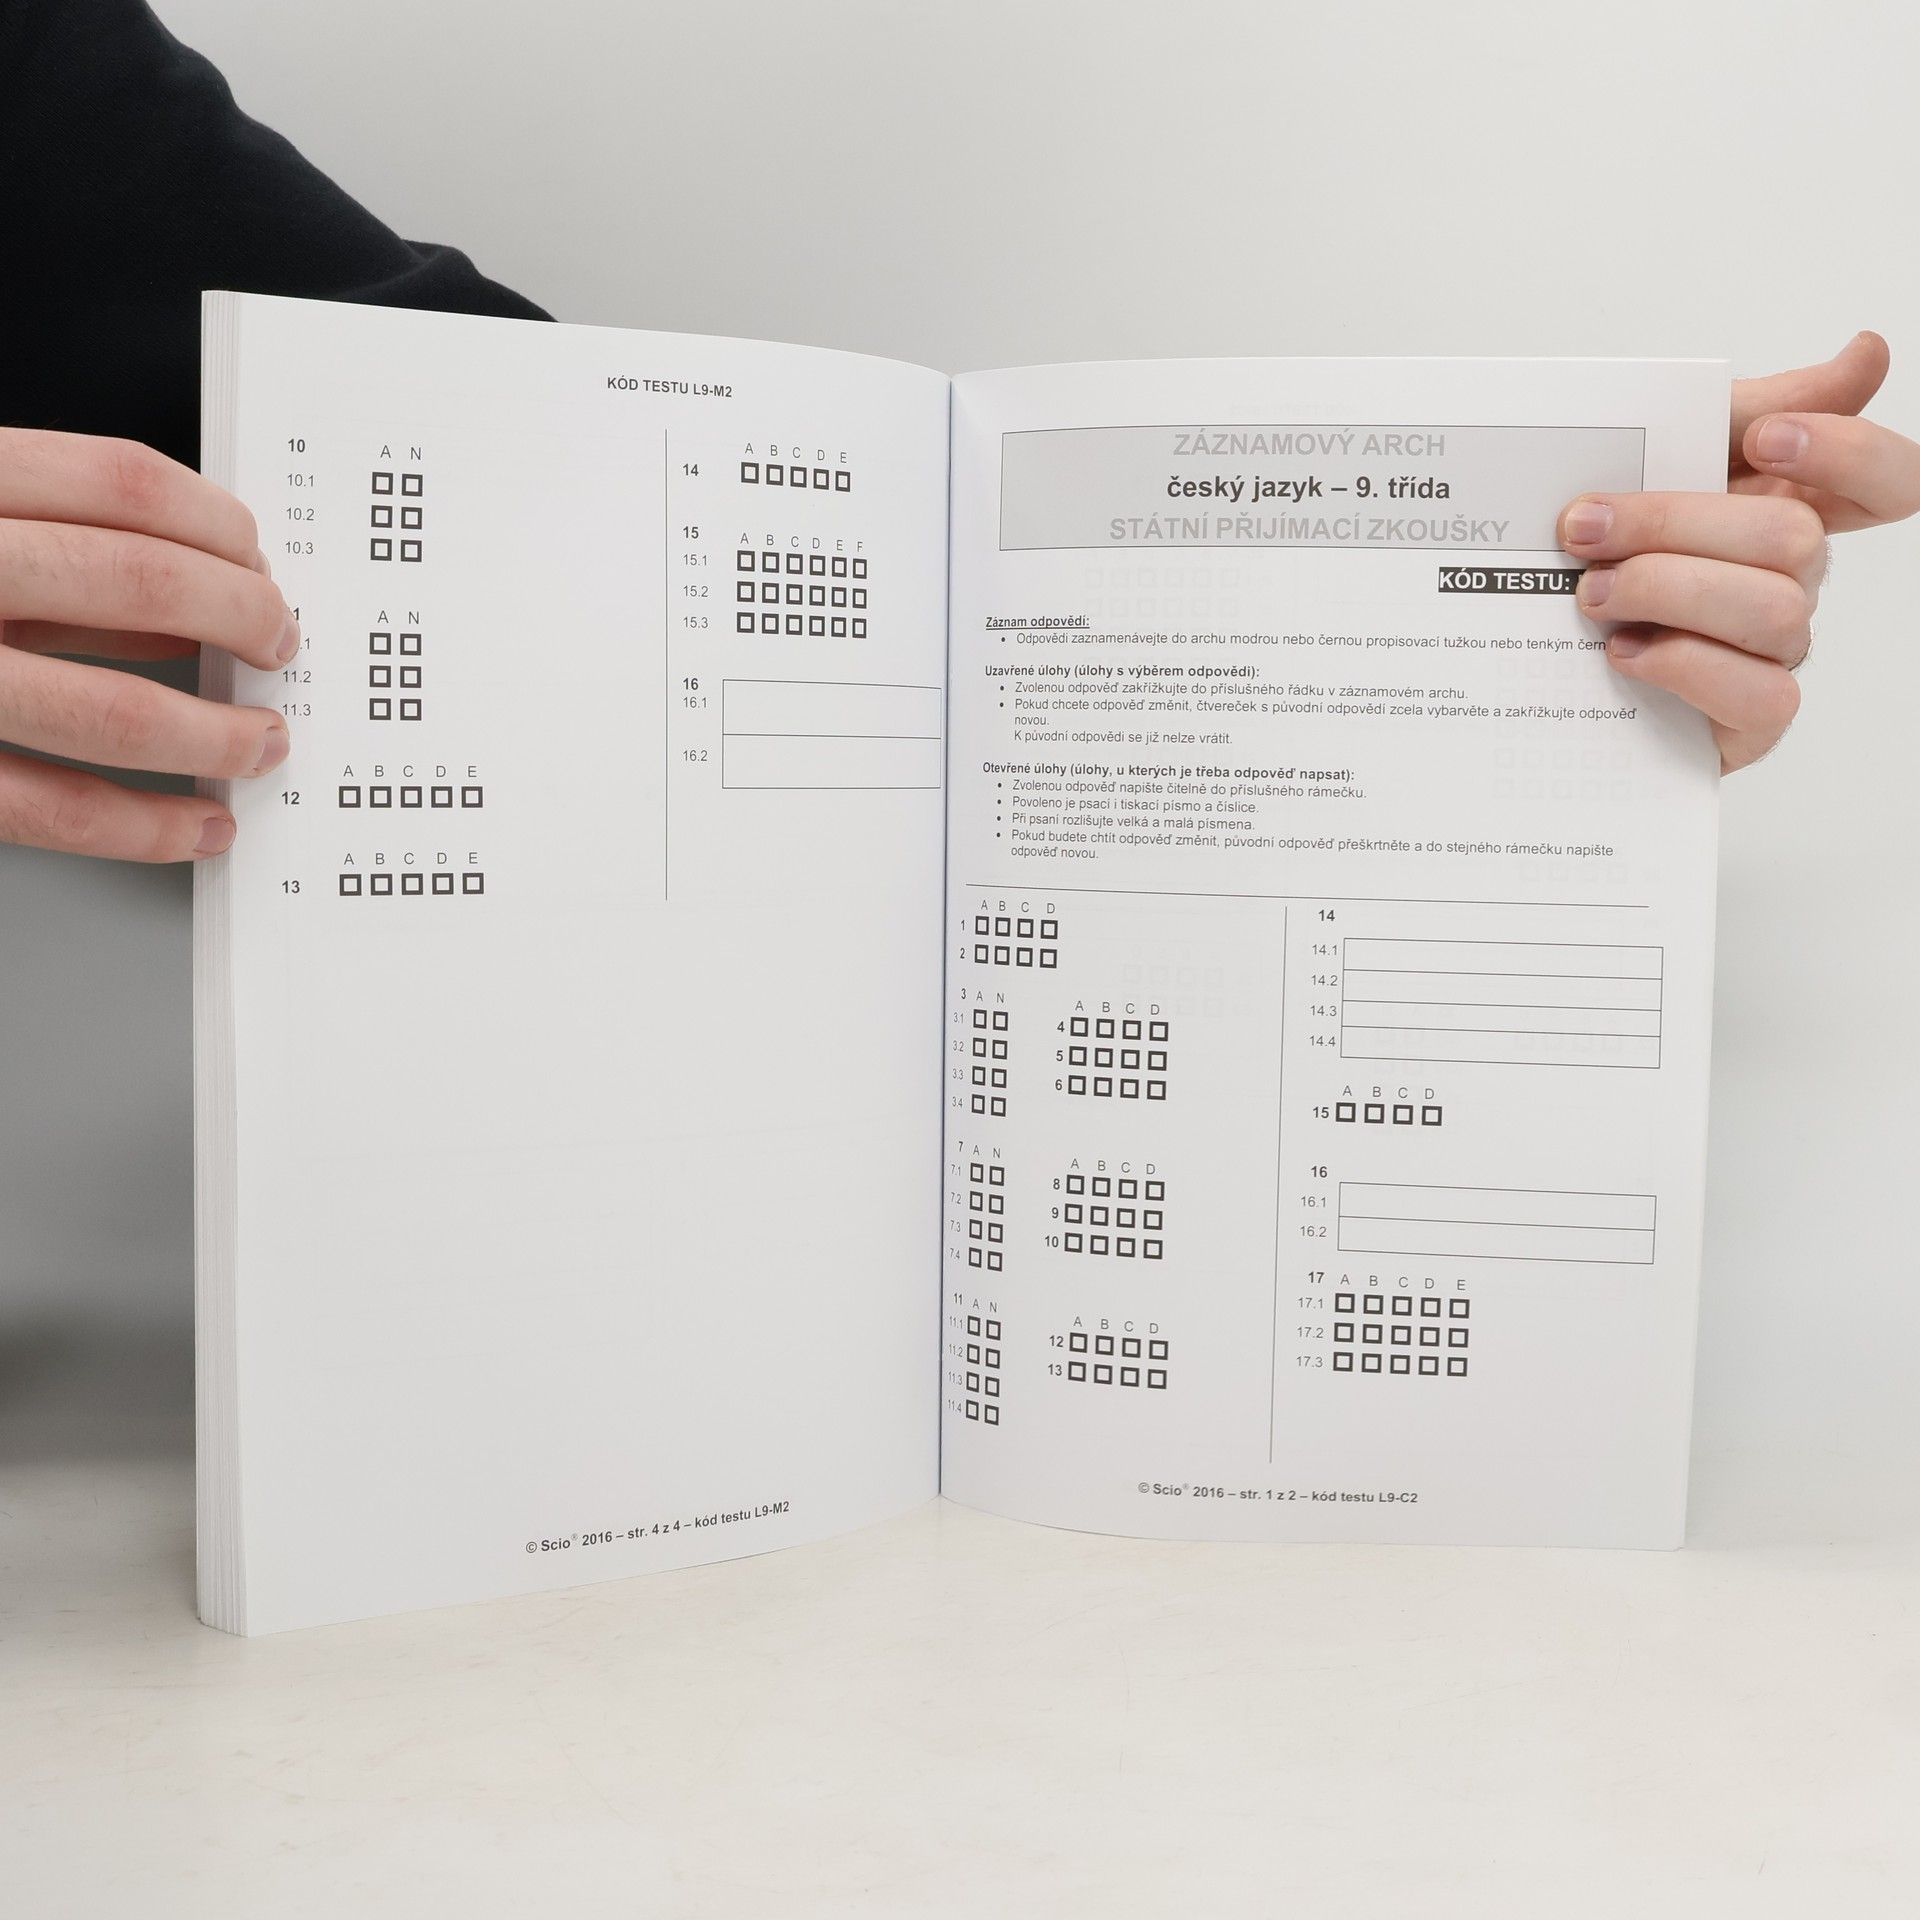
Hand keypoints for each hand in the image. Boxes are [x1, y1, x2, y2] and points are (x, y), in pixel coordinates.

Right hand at [0, 429, 296, 858]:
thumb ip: (43, 541)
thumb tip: (187, 588)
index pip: (117, 484)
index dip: (216, 523)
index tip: (258, 558)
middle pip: (138, 582)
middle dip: (241, 618)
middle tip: (278, 642)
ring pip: (113, 710)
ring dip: (216, 733)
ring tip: (261, 741)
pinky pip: (54, 811)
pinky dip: (146, 826)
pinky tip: (197, 824)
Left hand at [1557, 332, 1919, 771]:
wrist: (1523, 644)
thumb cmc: (1607, 554)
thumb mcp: (1660, 464)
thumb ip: (1749, 409)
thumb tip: (1868, 353)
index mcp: (1788, 507)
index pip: (1889, 482)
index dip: (1850, 455)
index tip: (1766, 438)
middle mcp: (1794, 580)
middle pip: (1794, 539)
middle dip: (1676, 525)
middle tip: (1584, 528)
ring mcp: (1775, 652)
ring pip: (1772, 611)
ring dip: (1666, 592)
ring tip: (1591, 593)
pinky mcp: (1748, 721)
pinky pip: (1759, 694)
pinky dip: (1683, 665)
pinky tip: (1623, 652)